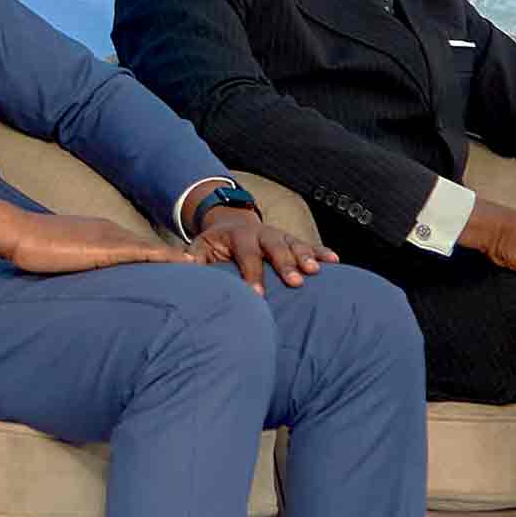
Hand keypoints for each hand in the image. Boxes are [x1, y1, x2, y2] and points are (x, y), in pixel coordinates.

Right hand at [0, 211, 194, 276]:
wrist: (20, 234)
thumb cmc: (33, 249)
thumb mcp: (60, 260)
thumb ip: (76, 266)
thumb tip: (83, 281)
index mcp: (101, 235)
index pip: (136, 247)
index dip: (157, 257)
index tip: (177, 267)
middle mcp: (110, 232)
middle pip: (149, 247)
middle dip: (173, 258)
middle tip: (199, 268)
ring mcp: (110, 238)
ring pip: (151, 249)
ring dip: (175, 258)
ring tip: (200, 267)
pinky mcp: (106, 248)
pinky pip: (144, 253)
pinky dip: (165, 257)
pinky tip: (183, 264)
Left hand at [191, 202, 333, 290]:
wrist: (228, 223)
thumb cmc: (213, 245)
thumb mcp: (199, 248)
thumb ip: (192, 259)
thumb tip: (181, 267)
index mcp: (237, 236)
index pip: (246, 255)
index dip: (252, 274)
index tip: (257, 294)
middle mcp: (261, 233)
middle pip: (274, 247)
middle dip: (285, 264)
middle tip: (295, 282)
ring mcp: (278, 235)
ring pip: (294, 243)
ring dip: (307, 256)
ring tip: (316, 271)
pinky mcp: (290, 240)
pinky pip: (309, 244)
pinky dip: (321, 252)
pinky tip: (334, 261)